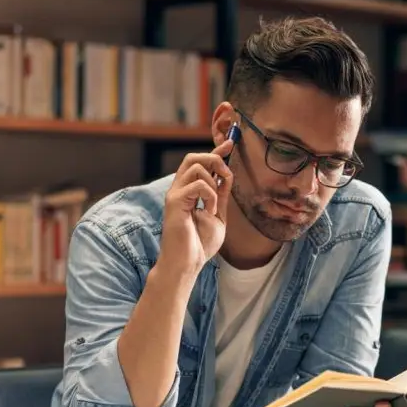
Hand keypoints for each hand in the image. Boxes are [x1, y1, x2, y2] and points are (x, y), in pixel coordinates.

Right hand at [157, 139, 234, 275]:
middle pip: (192, 157)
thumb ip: (221, 195)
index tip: (231, 143)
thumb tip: (227, 175)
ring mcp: (175, 194)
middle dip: (214, 159)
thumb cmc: (199, 244)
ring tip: (214, 204)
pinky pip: (198, 184)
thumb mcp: (218, 215)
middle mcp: (179, 189)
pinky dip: (210, 196)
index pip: (200, 164)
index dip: (216, 151)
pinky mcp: (174, 202)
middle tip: (226, 175)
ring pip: (195, 165)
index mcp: (189, 192)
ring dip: (213, 181)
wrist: (187, 263)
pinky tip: (210, 212)